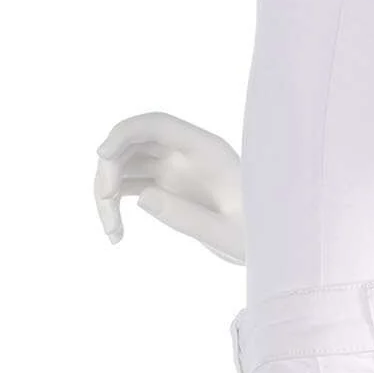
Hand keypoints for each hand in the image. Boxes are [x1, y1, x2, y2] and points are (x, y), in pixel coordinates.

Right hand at [94, 111, 245, 263]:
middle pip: (133, 144)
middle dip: (111, 169)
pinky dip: (117, 205)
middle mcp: (186, 154)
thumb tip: (140, 196)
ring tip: (112, 231)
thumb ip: (186, 217)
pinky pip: (131, 186)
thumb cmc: (260, 238)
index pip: (158, 125)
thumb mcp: (227, 234)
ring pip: (126, 166)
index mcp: (207, 150)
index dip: (125, 133)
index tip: (102, 155)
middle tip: (107, 207)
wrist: (272, 247)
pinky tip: (117, 233)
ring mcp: (175, 170)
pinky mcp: (168, 188)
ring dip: (109, 192)